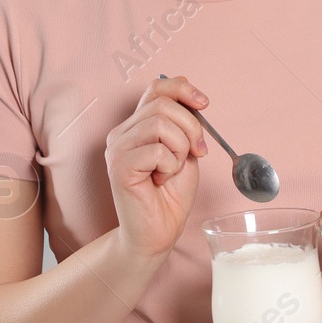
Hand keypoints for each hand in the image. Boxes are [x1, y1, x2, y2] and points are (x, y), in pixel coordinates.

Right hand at [105, 76, 210, 264]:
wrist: (157, 234)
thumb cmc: (169, 196)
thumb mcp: (185, 151)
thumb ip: (184, 126)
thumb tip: (194, 98)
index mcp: (136, 126)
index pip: (156, 88)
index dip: (182, 89)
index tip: (204, 104)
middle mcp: (121, 133)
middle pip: (162, 104)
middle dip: (191, 127)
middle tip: (196, 153)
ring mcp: (117, 149)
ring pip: (159, 124)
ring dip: (180, 148)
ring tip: (173, 169)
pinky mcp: (119, 167)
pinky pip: (157, 151)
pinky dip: (170, 166)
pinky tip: (161, 180)